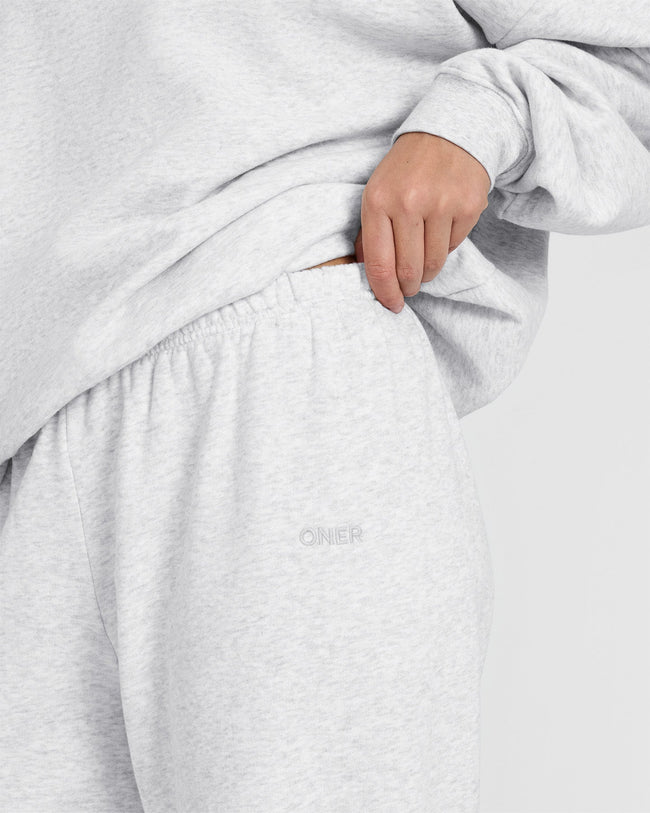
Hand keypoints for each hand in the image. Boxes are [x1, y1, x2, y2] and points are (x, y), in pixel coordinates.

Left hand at [353, 131, 490, 312]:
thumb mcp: (377, 193)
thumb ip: (369, 233)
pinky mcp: (468, 206)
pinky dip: (446, 247)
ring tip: (424, 262)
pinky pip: (454, 246)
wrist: (448, 134)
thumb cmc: (406, 171)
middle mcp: (409, 203)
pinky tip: (441, 230)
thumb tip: (367, 273)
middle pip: (409, 271)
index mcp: (378, 202)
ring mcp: (441, 204)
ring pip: (434, 264)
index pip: (380, 265)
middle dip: (408, 287)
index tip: (392, 305)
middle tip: (409, 287)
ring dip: (428, 272)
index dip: (385, 293)